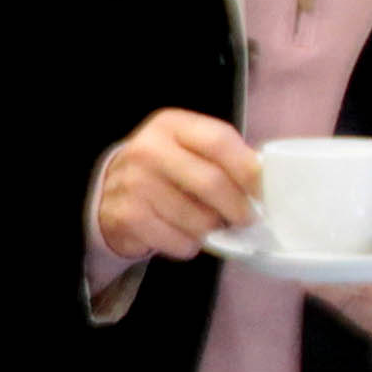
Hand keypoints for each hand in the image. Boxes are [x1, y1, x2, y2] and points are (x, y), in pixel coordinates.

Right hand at [91, 110, 262, 265]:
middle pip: (212, 183)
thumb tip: (262, 183)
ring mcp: (134, 184)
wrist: (107, 192)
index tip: (263, 191)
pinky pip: (180, 242)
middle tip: (246, 218)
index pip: (219, 141)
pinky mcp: (128, 218)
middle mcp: (148, 149)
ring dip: (212, 230)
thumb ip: (222, 158)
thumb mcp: (186, 149)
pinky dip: (190, 246)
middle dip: (237, 207)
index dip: (248, 168)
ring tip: (206, 225)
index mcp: (170, 126)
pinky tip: (182, 235)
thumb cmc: (162, 171)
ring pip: (198, 219)